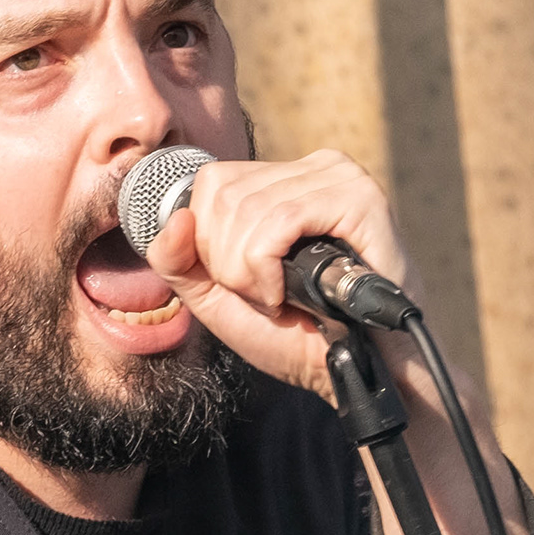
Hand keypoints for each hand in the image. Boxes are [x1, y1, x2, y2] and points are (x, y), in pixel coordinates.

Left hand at [139, 149, 409, 406]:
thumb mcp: (216, 294)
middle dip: (227, 263)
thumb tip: (175, 218)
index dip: (208, 243)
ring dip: (248, 274)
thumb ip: (177, 260)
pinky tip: (287, 296)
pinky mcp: (359, 199)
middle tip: (263, 296)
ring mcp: (339, 177)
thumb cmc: (292, 331)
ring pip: (247, 210)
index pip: (211, 183)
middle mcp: (313, 167)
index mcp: (284, 179)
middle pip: (223, 196)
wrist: (347, 367)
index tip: (242, 282)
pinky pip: (281, 222)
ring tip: (279, 299)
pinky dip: (267, 270)